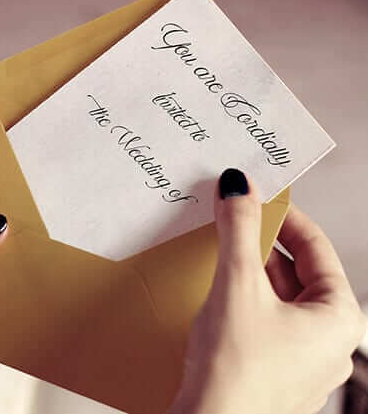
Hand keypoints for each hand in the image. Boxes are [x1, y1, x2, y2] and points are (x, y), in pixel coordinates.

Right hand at [167, 168, 365, 413]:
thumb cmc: (234, 369)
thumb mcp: (237, 284)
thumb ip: (239, 229)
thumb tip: (239, 186)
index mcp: (340, 319)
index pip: (316, 248)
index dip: (285, 217)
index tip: (258, 198)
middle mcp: (330, 343)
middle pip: (298, 274)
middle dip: (263, 247)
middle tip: (234, 223)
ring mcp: (304, 363)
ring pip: (281, 300)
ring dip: (252, 275)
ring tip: (223, 256)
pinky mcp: (276, 374)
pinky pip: (267, 324)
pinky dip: (245, 303)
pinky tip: (220, 298)